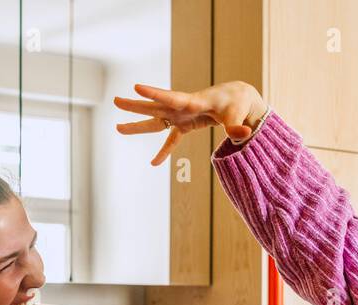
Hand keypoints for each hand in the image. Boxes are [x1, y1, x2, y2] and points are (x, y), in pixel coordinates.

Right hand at [114, 81, 267, 165]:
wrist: (236, 98)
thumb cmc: (236, 103)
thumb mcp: (237, 114)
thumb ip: (236, 126)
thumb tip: (241, 136)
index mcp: (194, 101)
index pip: (172, 97)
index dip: (155, 94)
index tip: (136, 87)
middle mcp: (183, 107)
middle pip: (155, 107)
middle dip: (136, 105)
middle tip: (115, 101)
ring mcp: (181, 116)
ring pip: (156, 120)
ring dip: (137, 123)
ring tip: (117, 127)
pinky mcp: (185, 124)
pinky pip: (170, 139)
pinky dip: (163, 150)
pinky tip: (154, 163)